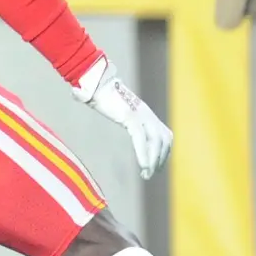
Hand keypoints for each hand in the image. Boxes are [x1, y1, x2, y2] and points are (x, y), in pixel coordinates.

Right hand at [73, 56, 172, 179]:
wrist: (92, 80)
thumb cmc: (97, 91)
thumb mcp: (113, 106)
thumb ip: (114, 111)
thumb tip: (91, 106)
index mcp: (144, 112)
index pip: (164, 134)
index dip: (164, 152)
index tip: (157, 166)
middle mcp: (146, 113)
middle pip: (163, 139)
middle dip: (160, 159)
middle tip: (149, 174)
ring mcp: (139, 114)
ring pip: (155, 141)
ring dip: (153, 160)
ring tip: (146, 174)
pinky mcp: (129, 115)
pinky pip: (141, 139)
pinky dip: (144, 154)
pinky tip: (143, 166)